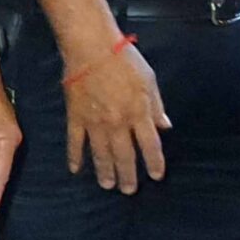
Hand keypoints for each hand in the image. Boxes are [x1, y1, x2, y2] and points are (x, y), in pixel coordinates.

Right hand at [63, 36, 169, 192]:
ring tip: (108, 185)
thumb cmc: (124, 60)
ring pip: (101, 154)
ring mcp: (95, 122)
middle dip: (128, 175)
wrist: (92, 49)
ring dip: (105, 171)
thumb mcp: (149, 81)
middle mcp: (118, 123)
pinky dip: (75, 157)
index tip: (156, 176)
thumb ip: (157, 106)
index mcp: (139, 113)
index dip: (154, 162)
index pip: (150, 145)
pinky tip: (75, 169)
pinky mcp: (76, 117)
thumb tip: (165, 126)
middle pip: (125, 156)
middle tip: (128, 190)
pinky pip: (75, 143)